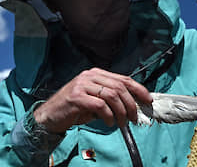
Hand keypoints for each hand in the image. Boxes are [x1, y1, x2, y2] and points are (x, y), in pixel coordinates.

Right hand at [33, 68, 152, 132]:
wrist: (48, 116)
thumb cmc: (74, 109)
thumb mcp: (95, 100)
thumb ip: (111, 99)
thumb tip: (134, 106)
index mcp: (96, 73)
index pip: (123, 79)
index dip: (138, 89)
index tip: (148, 100)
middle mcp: (90, 76)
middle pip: (120, 87)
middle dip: (131, 104)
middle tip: (134, 117)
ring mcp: (82, 85)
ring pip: (112, 96)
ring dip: (121, 112)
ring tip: (122, 122)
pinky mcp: (76, 97)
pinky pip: (100, 105)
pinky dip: (108, 116)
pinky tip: (109, 122)